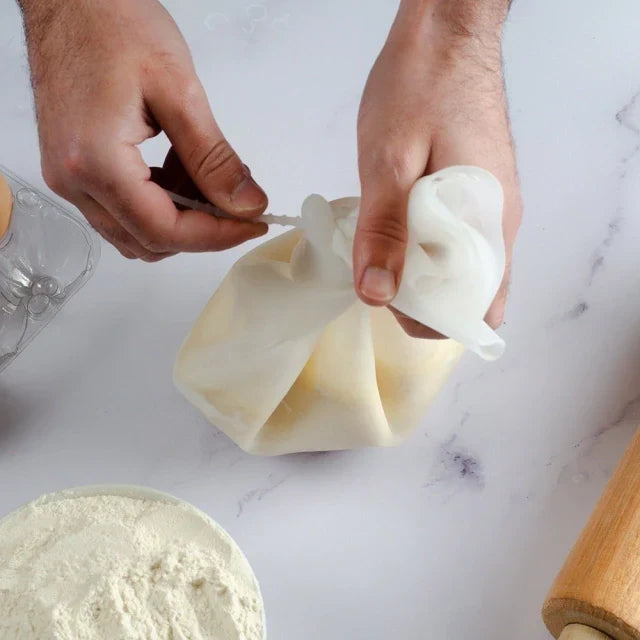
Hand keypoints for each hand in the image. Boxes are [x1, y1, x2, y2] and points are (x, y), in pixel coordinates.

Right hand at [19, 0, 267, 260]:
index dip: (215, 236)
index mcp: (95, 162)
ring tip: (209, 177)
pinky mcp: (74, 170)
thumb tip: (247, 204)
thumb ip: (214, 158)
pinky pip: (123, 211)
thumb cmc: (114, 25)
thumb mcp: (179, 91)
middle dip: (201, 230)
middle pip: (148, 241)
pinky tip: (181, 170)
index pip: (163, 231)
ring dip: (181, 219)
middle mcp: (74, 181)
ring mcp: (69, 179)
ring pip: (135, 232)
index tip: (253, 222)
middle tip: (237, 202)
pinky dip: (160, 203)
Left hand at [354, 0, 521, 337]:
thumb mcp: (388, 161)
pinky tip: (400, 229)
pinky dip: (430, 250)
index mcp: (489, 223)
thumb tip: (376, 294)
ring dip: (425, 275)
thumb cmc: (420, 87)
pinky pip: (460, 241)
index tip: (387, 298)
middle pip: (472, 295)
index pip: (477, 309)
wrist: (447, 33)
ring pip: (464, 269)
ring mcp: (494, 208)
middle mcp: (502, 223)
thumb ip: (384, 230)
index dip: (431, 319)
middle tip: (379, 270)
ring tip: (385, 248)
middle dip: (425, 300)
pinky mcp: (481, 193)